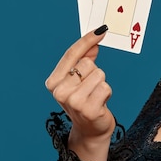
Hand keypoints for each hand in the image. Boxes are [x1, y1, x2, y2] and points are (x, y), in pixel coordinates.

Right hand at [45, 25, 114, 160]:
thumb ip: (86, 58)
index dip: (87, 40)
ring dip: (102, 84)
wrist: (90, 130)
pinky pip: (105, 87)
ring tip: (95, 96)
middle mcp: (59, 91)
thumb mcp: (80, 79)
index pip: (71, 54)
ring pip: (98, 74)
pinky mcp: (88, 109)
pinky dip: (107, 93)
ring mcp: (72, 101)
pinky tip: (100, 103)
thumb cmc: (85, 100)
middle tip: (91, 88)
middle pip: (88, 64)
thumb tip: (95, 39)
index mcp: (53, 81)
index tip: (101, 30)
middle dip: (95, 73)